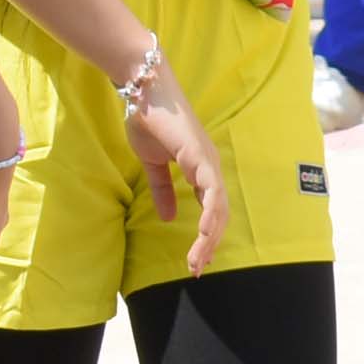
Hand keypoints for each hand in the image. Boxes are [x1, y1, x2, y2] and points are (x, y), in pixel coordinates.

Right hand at [122, 62, 231, 275]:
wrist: (143, 94)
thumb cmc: (150, 123)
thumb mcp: (153, 165)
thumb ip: (162, 190)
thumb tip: (168, 217)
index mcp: (201, 170)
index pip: (211, 209)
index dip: (206, 236)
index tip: (196, 260)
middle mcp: (210, 167)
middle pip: (220, 214)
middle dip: (209, 244)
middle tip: (197, 269)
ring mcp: (208, 161)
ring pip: (219, 206)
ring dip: (209, 236)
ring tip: (198, 260)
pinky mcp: (199, 155)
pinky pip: (210, 189)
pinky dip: (210, 212)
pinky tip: (204, 231)